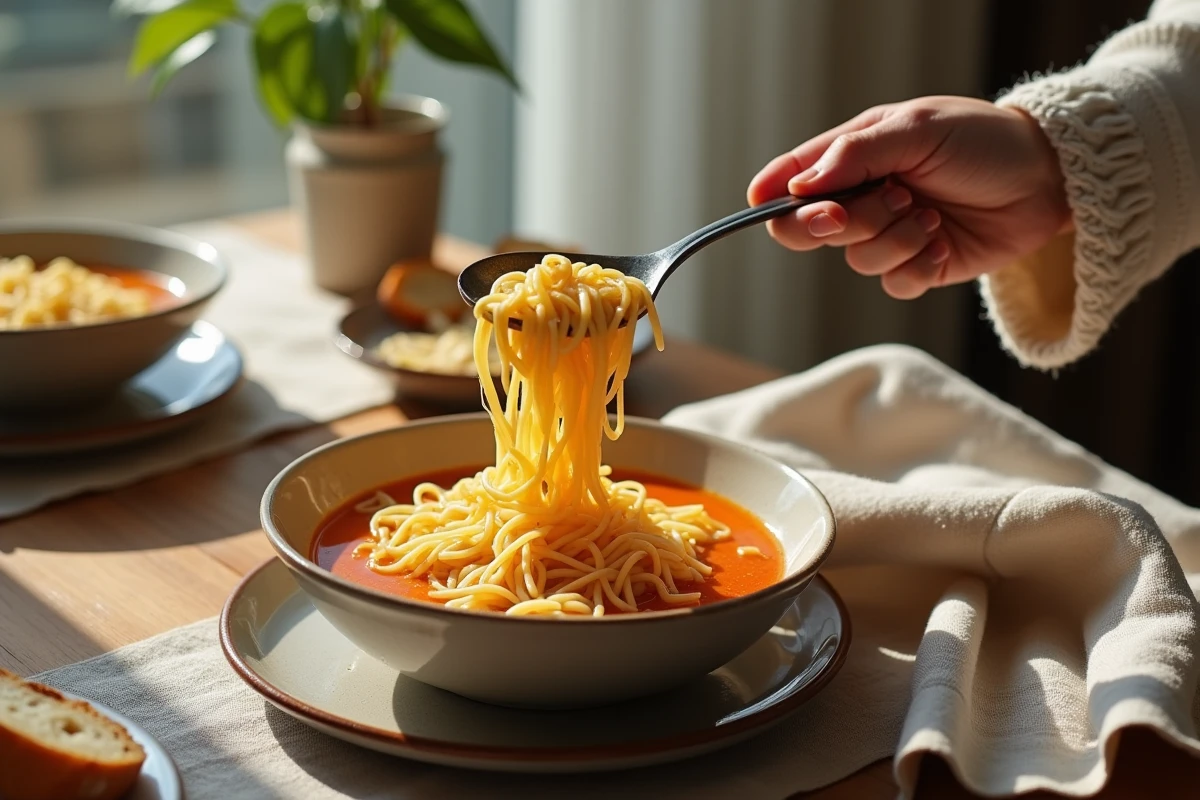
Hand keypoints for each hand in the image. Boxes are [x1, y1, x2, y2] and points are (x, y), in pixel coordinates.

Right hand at [748, 96, 1069, 298]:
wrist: (1050, 179)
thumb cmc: (984, 140)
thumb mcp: (918, 129)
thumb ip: (855, 154)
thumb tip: (799, 186)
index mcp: (851, 156)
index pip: (789, 183)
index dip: (774, 199)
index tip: (787, 205)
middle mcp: (862, 198)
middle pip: (808, 231)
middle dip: (842, 224)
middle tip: (888, 202)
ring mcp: (888, 235)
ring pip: (857, 260)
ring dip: (897, 239)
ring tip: (934, 216)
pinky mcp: (918, 267)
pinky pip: (894, 284)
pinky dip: (920, 265)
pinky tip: (946, 241)